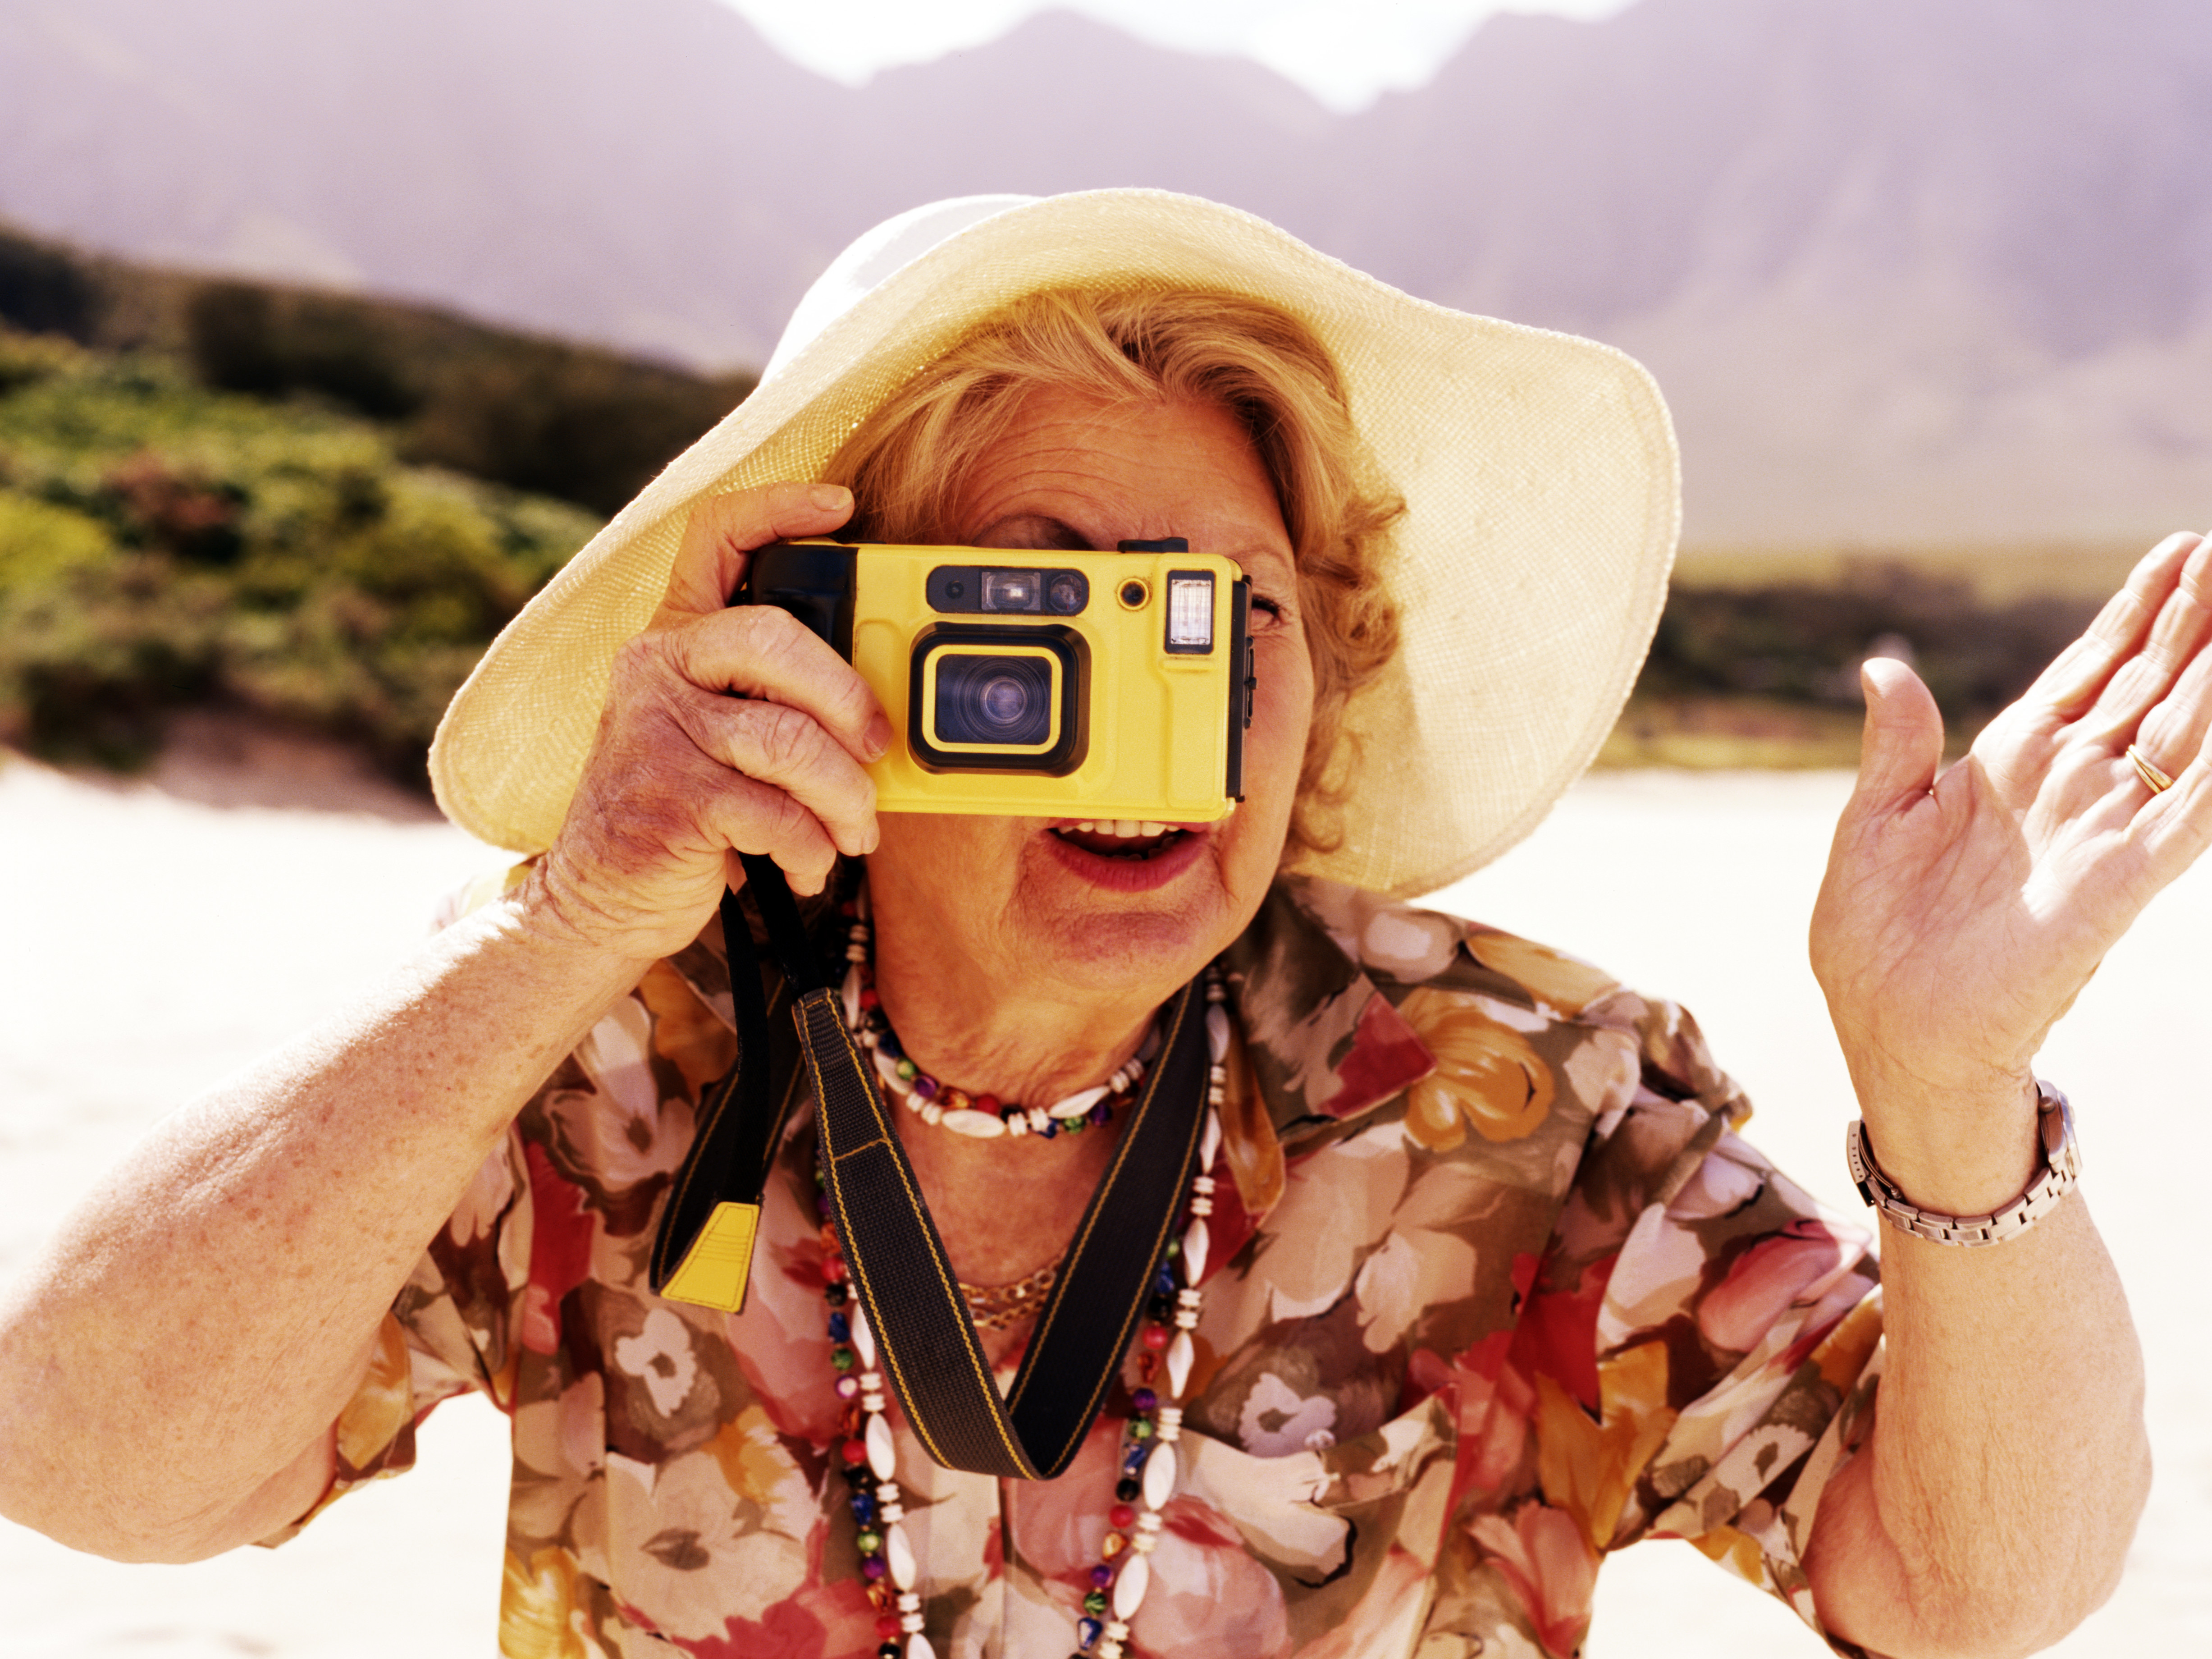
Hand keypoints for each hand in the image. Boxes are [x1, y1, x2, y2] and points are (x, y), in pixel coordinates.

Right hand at [526, 482, 890, 962]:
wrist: (598, 898)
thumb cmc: (682, 812)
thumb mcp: (719, 736)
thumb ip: (774, 700)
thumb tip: (883, 708)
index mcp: (675, 638)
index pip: (716, 537)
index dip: (779, 507)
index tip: (842, 508)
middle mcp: (657, 667)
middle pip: (775, 637)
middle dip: (849, 696)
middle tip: (879, 747)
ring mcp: (655, 730)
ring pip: (791, 740)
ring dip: (845, 797)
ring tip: (854, 830)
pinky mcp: (669, 798)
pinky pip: (777, 813)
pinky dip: (811, 848)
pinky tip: (806, 865)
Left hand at [1810, 531, 2211, 1208]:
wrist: (1891, 1031)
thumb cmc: (1875, 941)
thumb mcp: (1872, 824)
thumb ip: (1896, 745)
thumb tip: (1884, 665)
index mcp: (2008, 765)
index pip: (2090, 670)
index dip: (2135, 612)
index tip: (2179, 551)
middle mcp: (2067, 787)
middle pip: (2151, 683)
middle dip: (2196, 617)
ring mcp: (2101, 830)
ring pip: (2186, 729)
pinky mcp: (2119, 881)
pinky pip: (2193, 815)